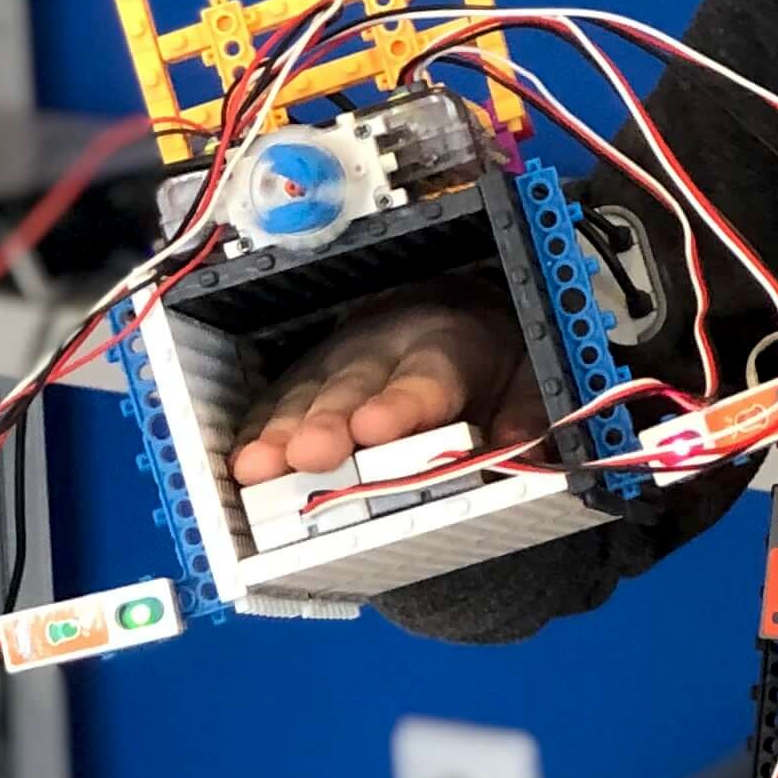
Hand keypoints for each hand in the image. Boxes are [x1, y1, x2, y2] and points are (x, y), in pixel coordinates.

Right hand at [228, 296, 541, 485]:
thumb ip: (530, 412)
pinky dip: (260, 430)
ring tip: (260, 465)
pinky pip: (279, 402)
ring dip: (283, 432)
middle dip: (328, 421)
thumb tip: (517, 446)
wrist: (456, 312)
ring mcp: (338, 361)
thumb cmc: (494, 356)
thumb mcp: (534, 376)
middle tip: (310, 453)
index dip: (398, 405)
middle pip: (353, 388)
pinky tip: (244, 457)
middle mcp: (385, 350)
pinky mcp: (307, 376)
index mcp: (449, 346)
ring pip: (307, 395)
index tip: (374, 428)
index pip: (426, 378)